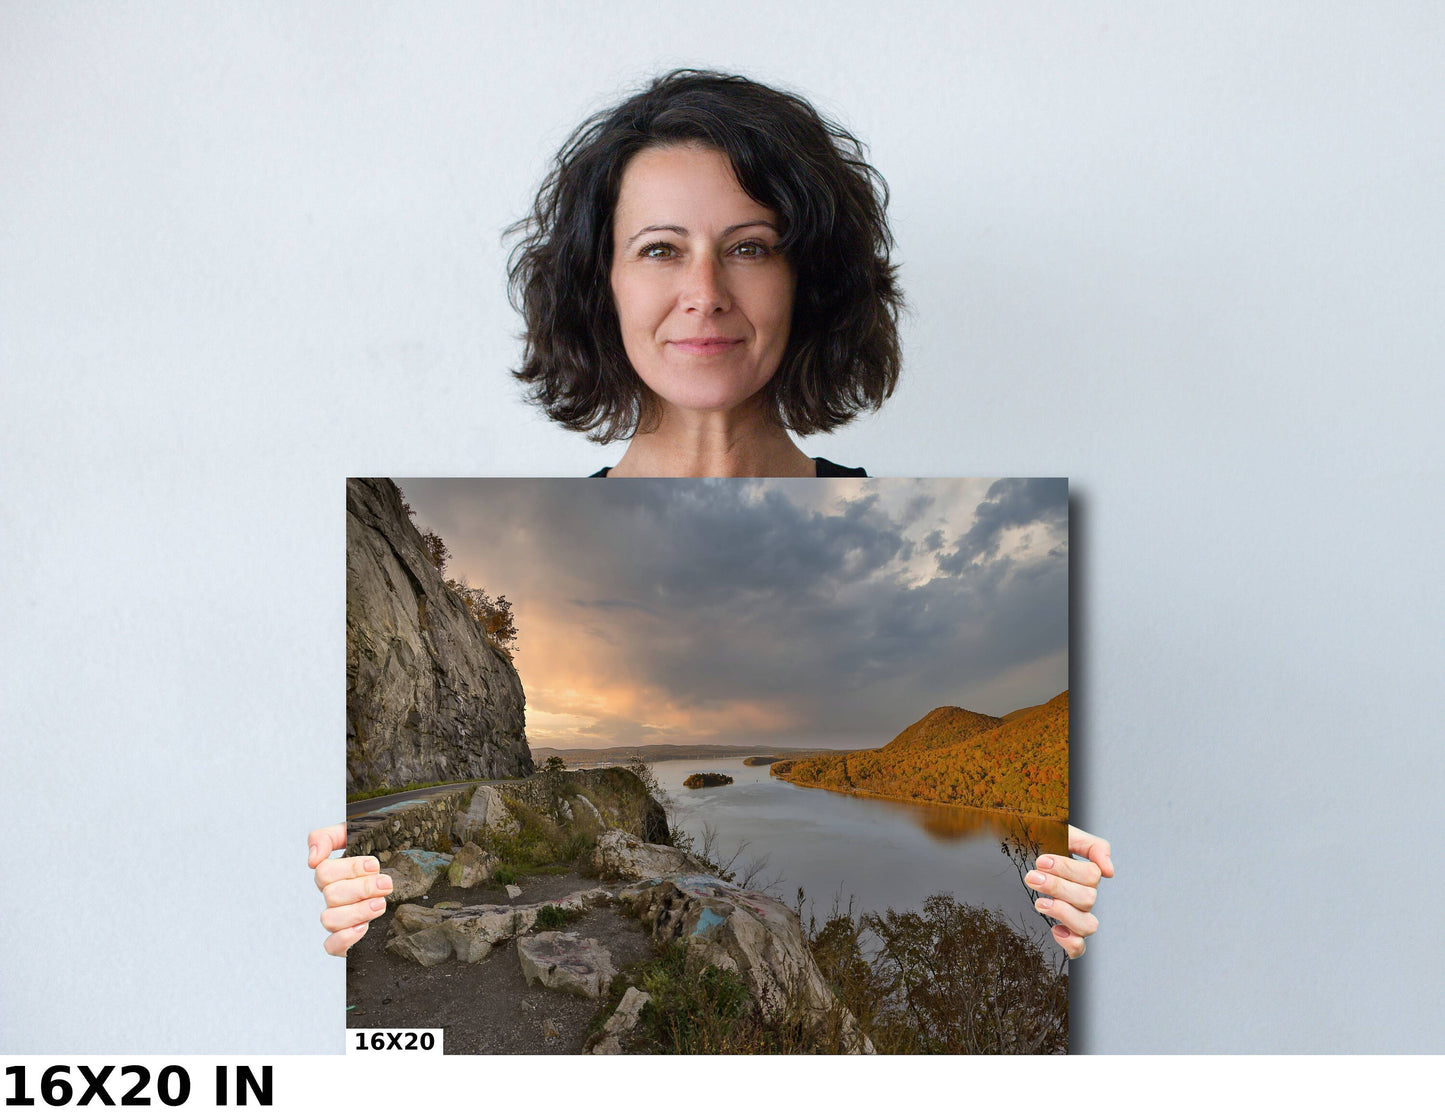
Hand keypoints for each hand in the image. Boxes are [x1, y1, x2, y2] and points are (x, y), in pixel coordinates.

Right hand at [308, 824, 392, 956]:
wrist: (408, 875)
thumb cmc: (380, 853)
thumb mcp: (357, 835)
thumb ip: (329, 837)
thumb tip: (312, 859)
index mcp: (333, 873)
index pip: (324, 871)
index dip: (349, 868)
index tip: (375, 865)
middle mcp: (333, 896)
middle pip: (331, 895)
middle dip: (362, 888)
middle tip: (385, 884)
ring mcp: (339, 918)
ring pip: (329, 919)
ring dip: (357, 911)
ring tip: (380, 904)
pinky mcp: (346, 940)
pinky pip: (331, 946)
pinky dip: (345, 938)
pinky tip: (364, 927)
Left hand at [1026, 825, 1113, 959]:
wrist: (1020, 852)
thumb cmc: (1044, 844)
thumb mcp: (1067, 834)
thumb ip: (1093, 846)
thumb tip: (1109, 871)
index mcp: (1086, 874)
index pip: (1092, 876)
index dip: (1067, 869)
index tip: (1041, 861)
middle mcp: (1084, 897)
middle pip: (1088, 899)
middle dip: (1057, 887)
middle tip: (1032, 877)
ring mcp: (1076, 915)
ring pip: (1088, 925)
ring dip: (1063, 913)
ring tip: (1039, 903)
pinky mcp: (1065, 932)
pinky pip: (1079, 948)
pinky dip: (1071, 943)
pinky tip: (1055, 930)